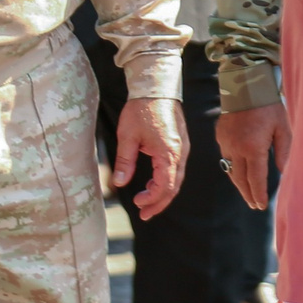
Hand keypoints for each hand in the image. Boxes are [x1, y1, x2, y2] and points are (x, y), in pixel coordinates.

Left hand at [115, 96, 189, 219]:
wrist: (158, 88)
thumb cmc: (142, 109)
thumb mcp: (127, 136)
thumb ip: (125, 161)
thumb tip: (119, 182)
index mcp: (169, 152)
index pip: (165, 186)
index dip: (152, 199)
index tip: (137, 203)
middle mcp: (180, 153)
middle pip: (174, 186)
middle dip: (160, 203)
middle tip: (144, 215)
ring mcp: (182, 148)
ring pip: (176, 178)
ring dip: (163, 192)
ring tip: (146, 202)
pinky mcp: (180, 144)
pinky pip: (176, 168)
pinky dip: (165, 180)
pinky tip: (151, 182)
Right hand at [217, 101, 292, 211]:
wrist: (245, 85)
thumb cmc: (269, 105)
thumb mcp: (282, 127)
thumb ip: (283, 152)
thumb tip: (284, 172)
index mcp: (253, 148)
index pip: (256, 178)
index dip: (259, 194)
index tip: (261, 205)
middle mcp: (236, 148)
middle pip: (240, 179)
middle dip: (248, 194)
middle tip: (254, 205)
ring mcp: (225, 143)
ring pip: (231, 170)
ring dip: (239, 183)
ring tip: (247, 192)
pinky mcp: (220, 136)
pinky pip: (225, 157)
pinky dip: (233, 167)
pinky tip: (240, 171)